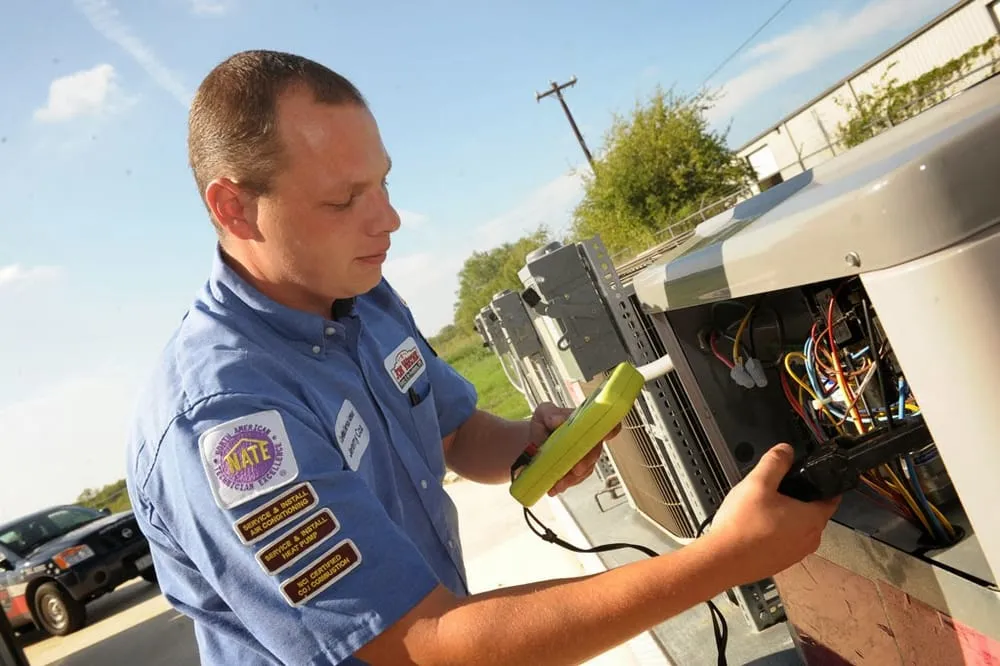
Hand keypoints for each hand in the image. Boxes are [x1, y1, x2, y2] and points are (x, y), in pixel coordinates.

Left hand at [526, 402, 621, 496]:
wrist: (533, 443)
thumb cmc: (543, 424)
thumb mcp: (543, 414)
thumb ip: (550, 414)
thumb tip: (559, 420)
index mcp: (585, 423)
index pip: (607, 424)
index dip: (611, 429)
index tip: (605, 435)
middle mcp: (589, 441)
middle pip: (595, 451)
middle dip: (587, 461)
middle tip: (576, 469)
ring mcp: (585, 457)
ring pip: (586, 469)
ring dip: (572, 478)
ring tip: (557, 483)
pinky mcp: (577, 472)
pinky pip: (576, 479)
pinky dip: (565, 484)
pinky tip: (553, 487)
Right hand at [705, 443, 840, 585]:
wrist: (722, 560)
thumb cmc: (742, 526)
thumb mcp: (758, 482)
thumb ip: (775, 462)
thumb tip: (786, 450)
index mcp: (812, 519)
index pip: (832, 497)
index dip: (823, 482)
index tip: (811, 475)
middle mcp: (810, 540)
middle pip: (813, 511)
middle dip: (798, 498)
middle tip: (775, 489)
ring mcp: (796, 554)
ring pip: (798, 527)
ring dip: (785, 516)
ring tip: (760, 508)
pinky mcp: (781, 563)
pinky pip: (785, 541)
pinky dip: (775, 532)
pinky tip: (754, 526)